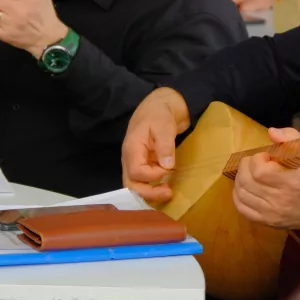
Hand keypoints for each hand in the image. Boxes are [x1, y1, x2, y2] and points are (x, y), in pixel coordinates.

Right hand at [121, 88, 190, 203]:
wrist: (159, 105)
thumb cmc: (159, 113)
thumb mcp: (164, 126)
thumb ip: (165, 145)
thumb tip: (167, 166)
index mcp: (132, 148)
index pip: (137, 172)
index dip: (153, 175)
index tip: (169, 169)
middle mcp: (129, 158)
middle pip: (131, 184)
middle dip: (148, 193)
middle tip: (168, 193)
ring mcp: (135, 161)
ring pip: (135, 185)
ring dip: (150, 193)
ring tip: (167, 193)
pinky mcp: (143, 163)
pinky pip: (142, 180)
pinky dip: (152, 187)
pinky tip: (164, 187)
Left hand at [233, 127, 299, 232]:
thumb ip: (290, 138)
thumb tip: (271, 132)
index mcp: (290, 181)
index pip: (259, 170)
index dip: (256, 159)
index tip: (265, 156)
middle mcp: (278, 199)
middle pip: (246, 181)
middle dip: (245, 167)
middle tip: (253, 162)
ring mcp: (271, 212)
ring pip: (241, 194)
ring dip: (240, 179)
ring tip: (248, 173)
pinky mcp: (267, 221)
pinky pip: (243, 209)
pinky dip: (238, 197)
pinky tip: (244, 188)